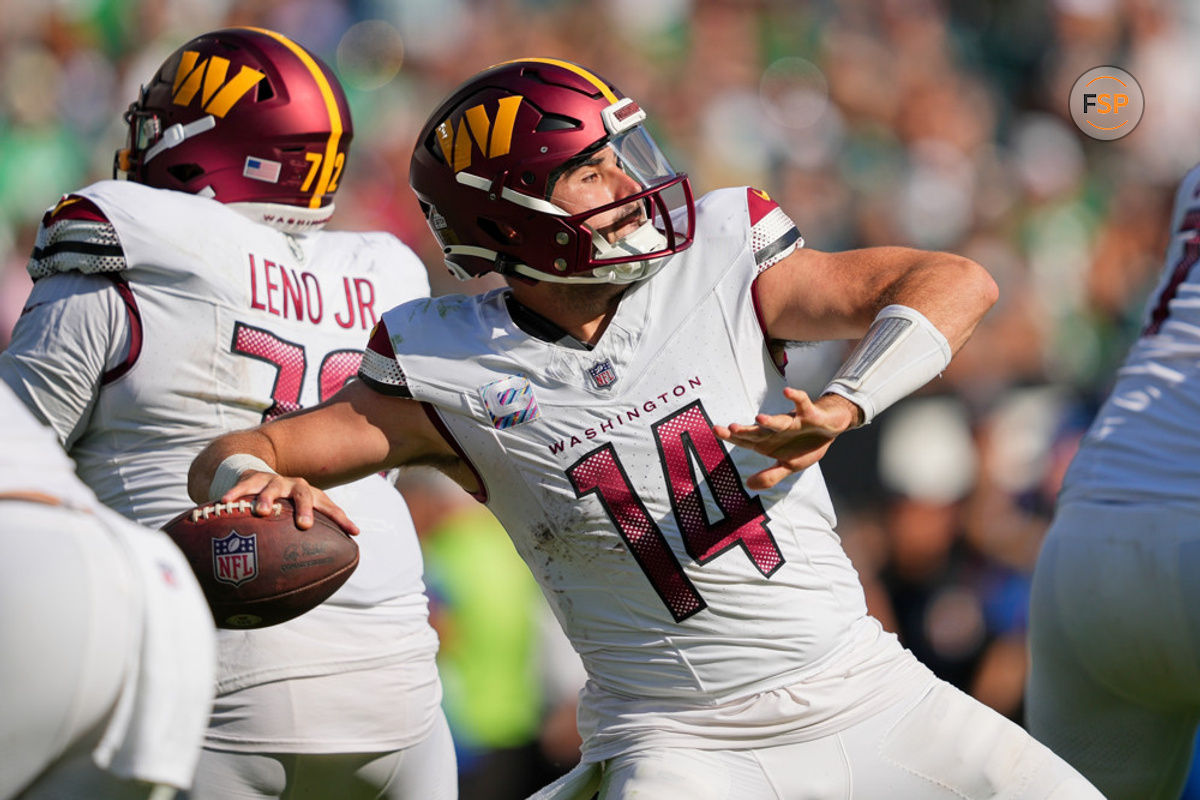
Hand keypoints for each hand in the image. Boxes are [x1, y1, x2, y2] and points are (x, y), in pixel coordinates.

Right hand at [219, 470, 359, 534]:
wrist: (257, 475)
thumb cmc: (284, 502)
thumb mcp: (299, 512)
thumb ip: (315, 530)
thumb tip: (338, 557)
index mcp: (310, 495)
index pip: (330, 506)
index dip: (342, 518)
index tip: (353, 532)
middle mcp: (294, 486)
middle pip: (304, 493)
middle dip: (305, 509)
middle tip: (304, 525)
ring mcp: (273, 480)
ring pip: (272, 487)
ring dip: (268, 499)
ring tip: (261, 512)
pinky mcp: (252, 478)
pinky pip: (243, 485)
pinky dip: (235, 493)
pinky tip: (225, 501)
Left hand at [713, 387, 860, 489]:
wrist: (829, 428)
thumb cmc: (805, 445)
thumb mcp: (789, 466)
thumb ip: (770, 477)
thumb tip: (747, 485)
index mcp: (768, 442)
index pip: (746, 440)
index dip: (731, 436)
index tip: (716, 430)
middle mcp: (776, 430)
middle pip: (758, 431)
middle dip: (746, 430)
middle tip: (730, 428)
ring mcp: (793, 422)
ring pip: (779, 421)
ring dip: (770, 420)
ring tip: (759, 418)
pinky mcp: (809, 414)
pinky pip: (802, 403)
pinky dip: (796, 397)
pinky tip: (787, 393)